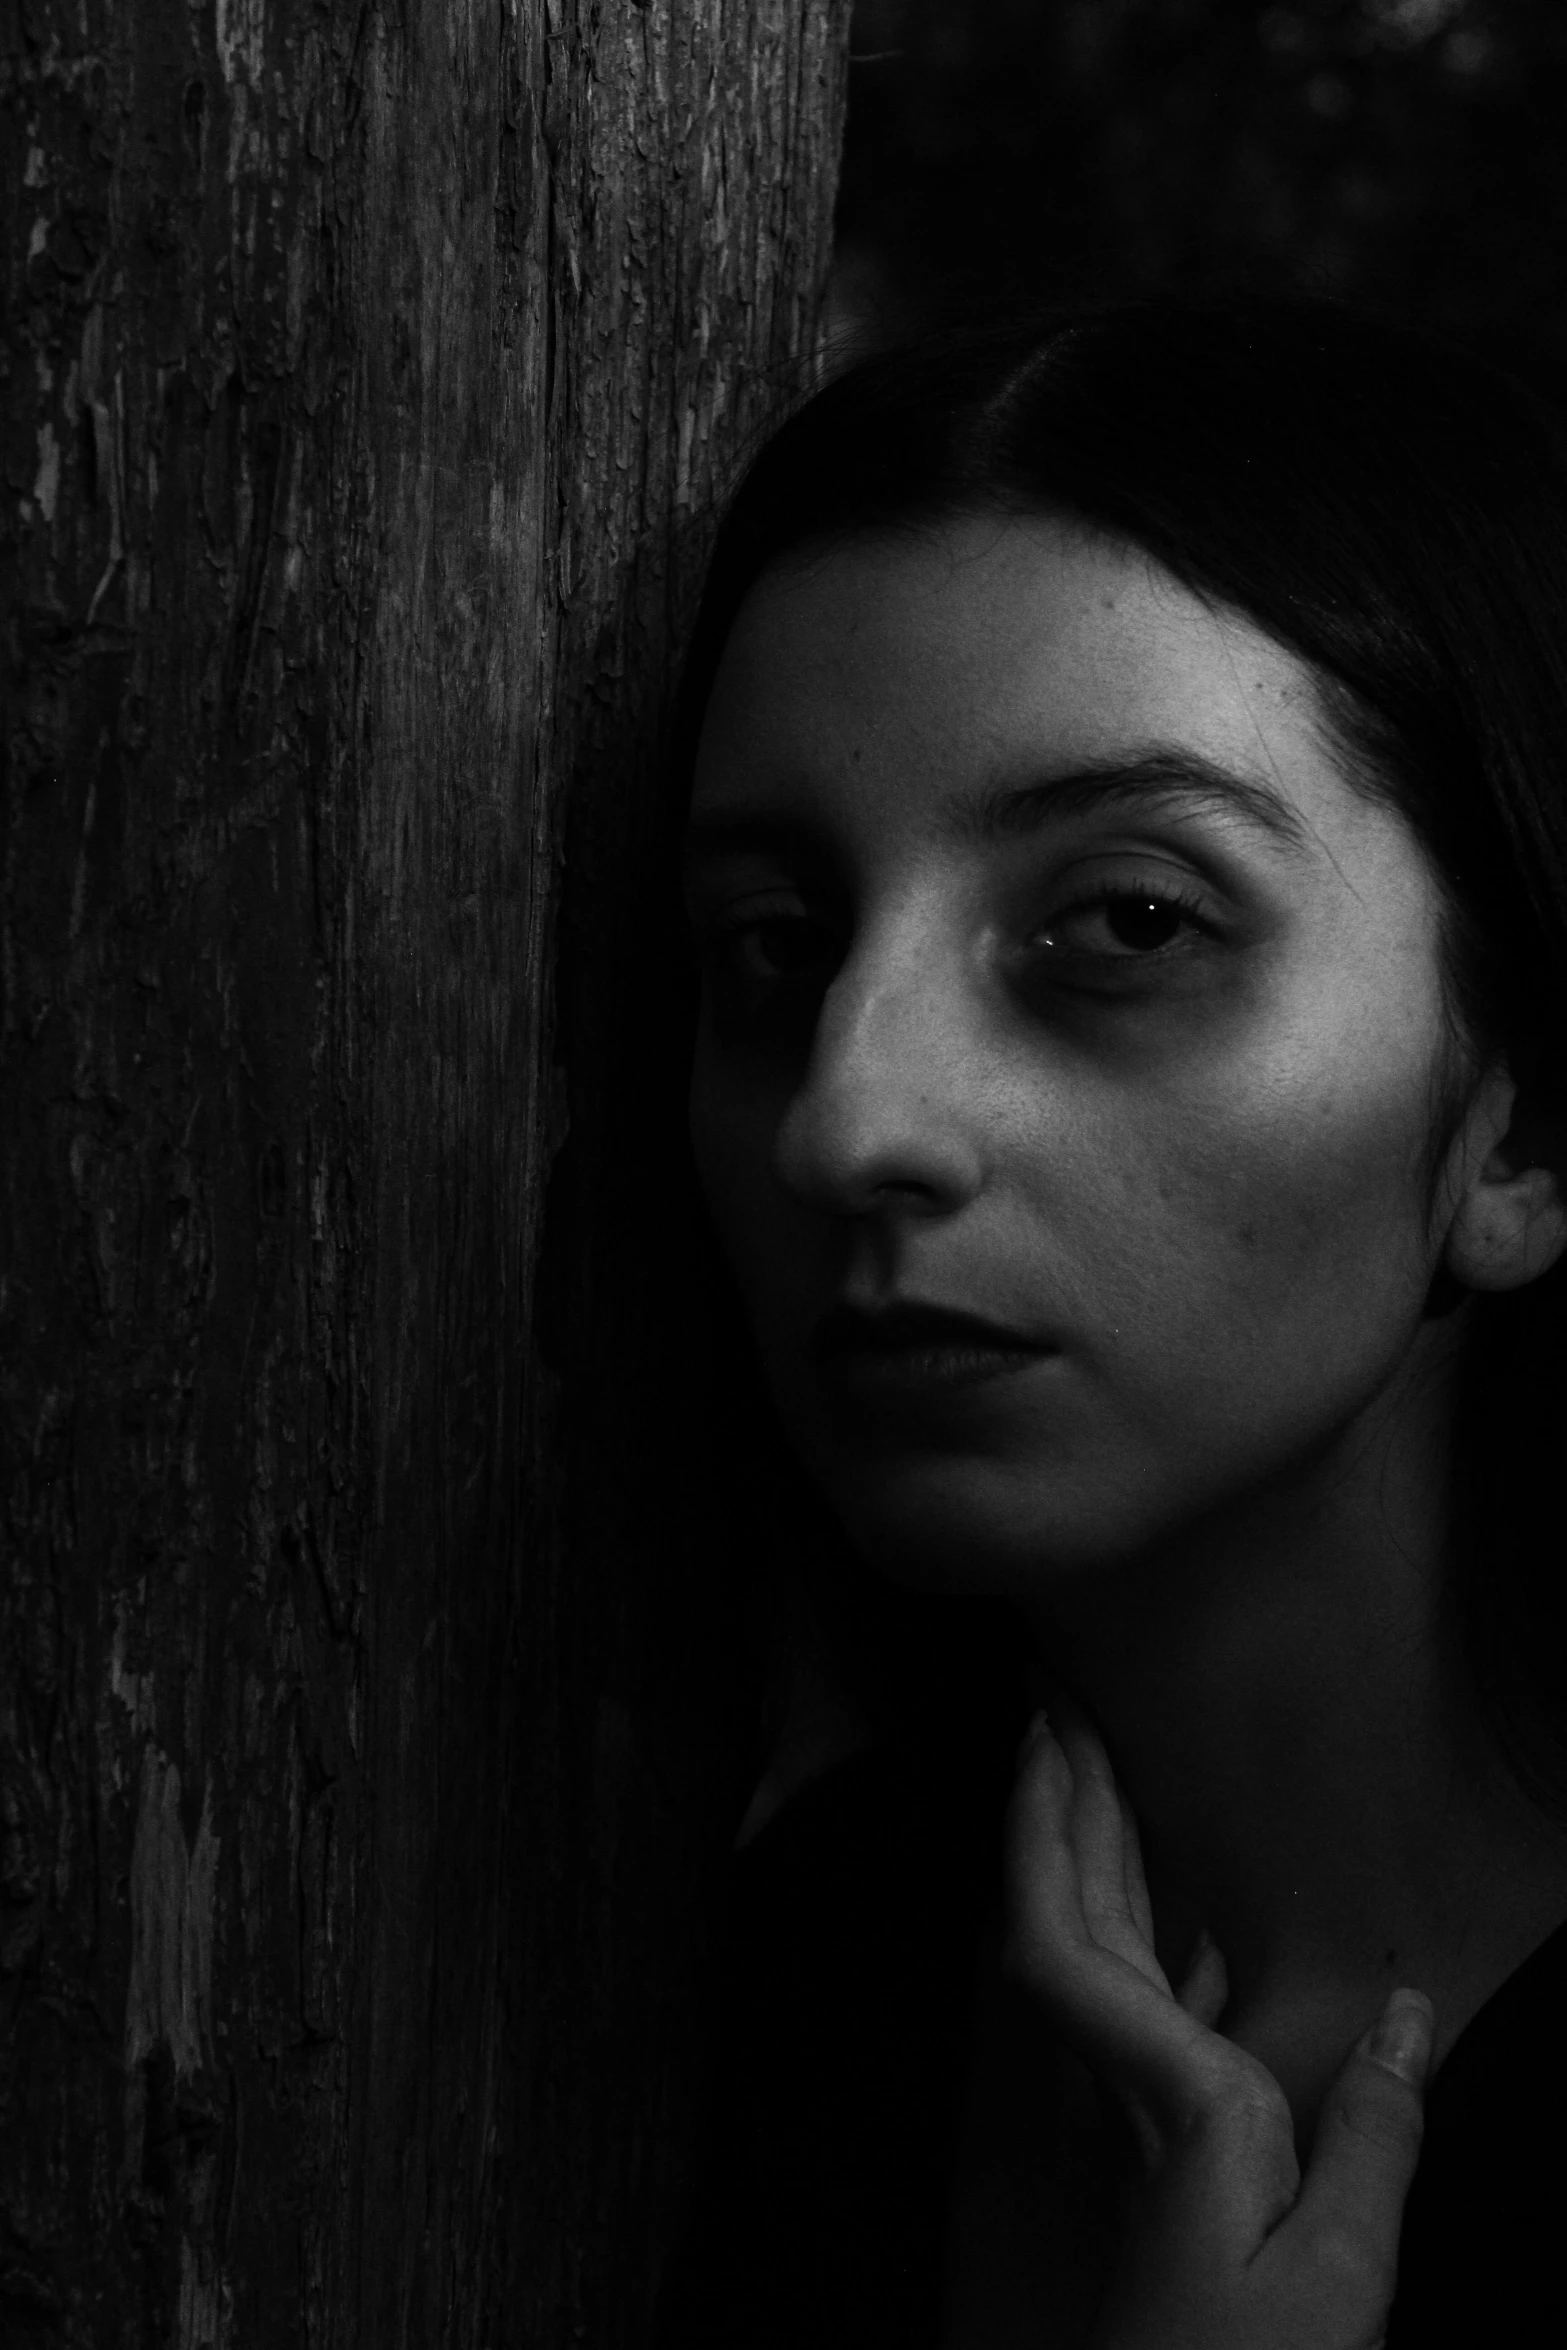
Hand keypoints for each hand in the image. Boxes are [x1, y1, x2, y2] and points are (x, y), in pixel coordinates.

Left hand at [1003, 1705, 1432, 2349]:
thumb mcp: (1339, 2275)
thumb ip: (1375, 2136)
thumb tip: (1407, 2012)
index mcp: (1168, 2100)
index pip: (1060, 1942)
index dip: (1042, 1833)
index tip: (1041, 1738)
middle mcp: (1132, 2095)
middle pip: (1067, 1919)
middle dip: (1055, 1805)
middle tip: (1052, 1704)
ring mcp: (1139, 2125)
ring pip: (1100, 1960)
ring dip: (1094, 1861)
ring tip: (1106, 1776)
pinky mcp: (1165, 2160)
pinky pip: (1147, 2021)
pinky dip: (1158, 1959)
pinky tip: (1192, 1936)